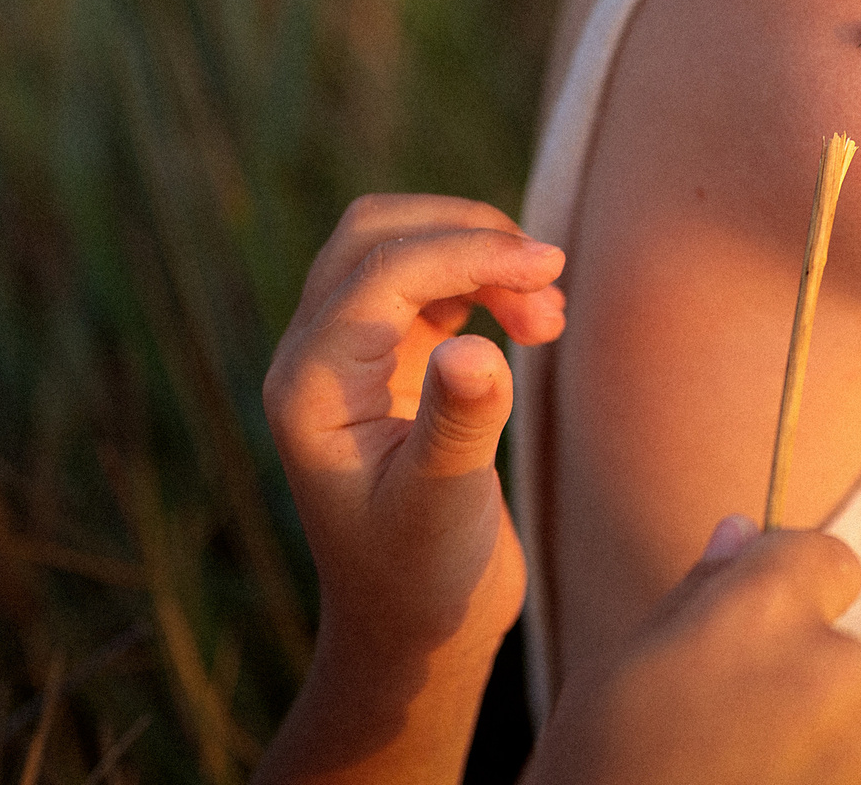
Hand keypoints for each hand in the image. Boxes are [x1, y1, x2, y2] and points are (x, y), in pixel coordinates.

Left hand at [263, 195, 565, 660]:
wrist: (412, 627)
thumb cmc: (422, 579)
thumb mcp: (445, 506)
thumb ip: (459, 422)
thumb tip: (474, 347)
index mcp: (310, 386)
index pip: (384, 272)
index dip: (470, 254)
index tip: (550, 271)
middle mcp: (314, 357)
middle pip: (376, 232)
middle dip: (467, 236)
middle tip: (548, 280)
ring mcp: (347, 354)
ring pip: (401, 246)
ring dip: (479, 256)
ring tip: (549, 315)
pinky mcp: (386, 361)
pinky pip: (426, 281)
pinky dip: (482, 280)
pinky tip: (531, 322)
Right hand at [527, 521, 860, 784]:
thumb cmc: (601, 776)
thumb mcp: (618, 675)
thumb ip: (698, 595)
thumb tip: (740, 530)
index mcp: (765, 611)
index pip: (826, 558)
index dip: (794, 593)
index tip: (756, 639)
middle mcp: (837, 663)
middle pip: (837, 650)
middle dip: (796, 685)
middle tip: (723, 742)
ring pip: (859, 723)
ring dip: (820, 748)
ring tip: (744, 783)